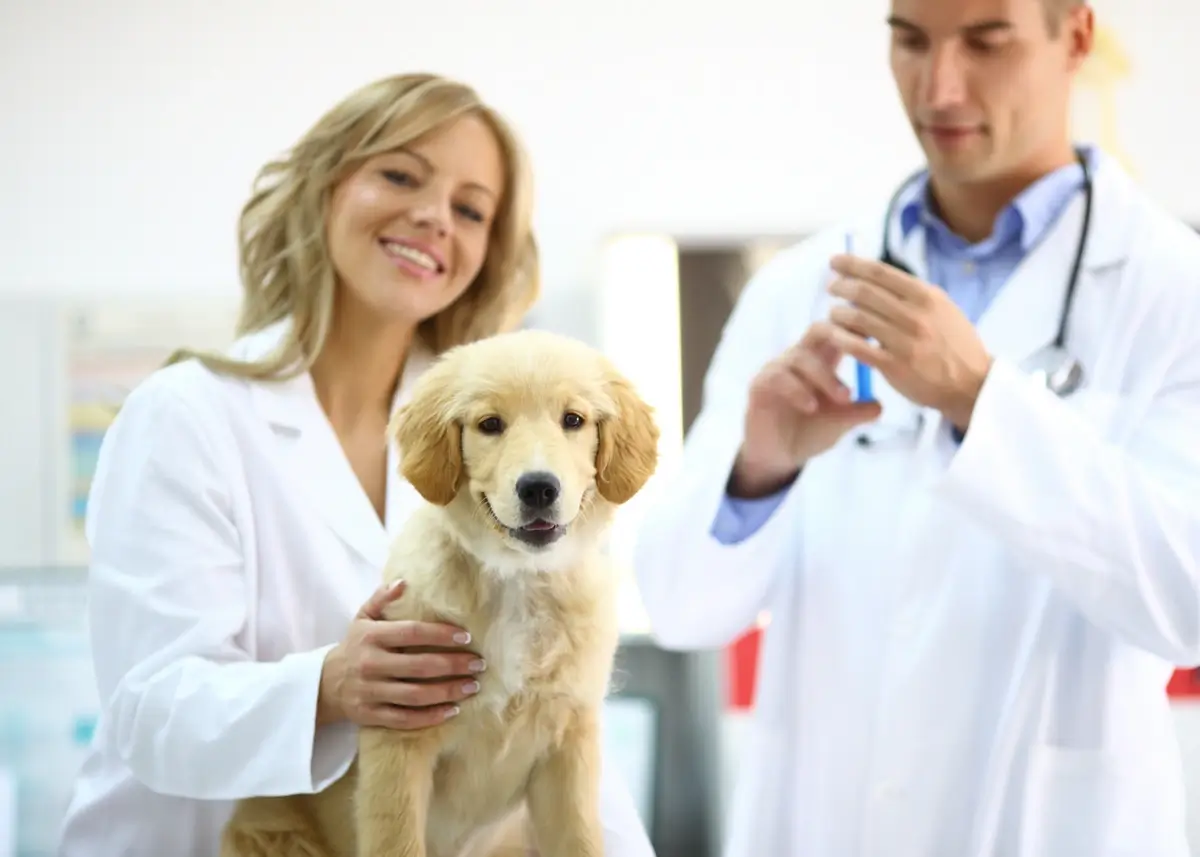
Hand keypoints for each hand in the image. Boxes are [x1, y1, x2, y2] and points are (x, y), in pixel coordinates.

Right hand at [318, 580, 484, 729]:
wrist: (324, 683)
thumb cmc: (355, 646)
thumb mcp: (362, 617)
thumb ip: (382, 598)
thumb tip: (404, 581)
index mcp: (371, 637)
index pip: (412, 633)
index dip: (441, 635)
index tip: (466, 637)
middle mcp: (370, 664)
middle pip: (419, 666)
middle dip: (453, 665)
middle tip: (478, 664)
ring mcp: (370, 692)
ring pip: (415, 695)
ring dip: (448, 692)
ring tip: (472, 686)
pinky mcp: (371, 715)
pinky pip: (405, 719)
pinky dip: (430, 717)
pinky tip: (452, 710)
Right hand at [732, 323, 881, 496]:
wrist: (779, 457)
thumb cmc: (810, 431)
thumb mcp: (840, 423)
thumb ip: (858, 412)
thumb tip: (880, 405)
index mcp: (822, 360)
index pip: (839, 331)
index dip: (857, 328)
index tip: (879, 337)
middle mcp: (799, 358)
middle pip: (818, 329)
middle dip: (840, 335)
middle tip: (863, 352)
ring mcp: (777, 369)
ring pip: (801, 357)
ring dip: (826, 377)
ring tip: (844, 399)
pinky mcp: (760, 385)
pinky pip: (778, 378)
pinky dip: (798, 391)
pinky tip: (812, 407)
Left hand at [825, 254, 992, 429]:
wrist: (972, 384)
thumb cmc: (953, 344)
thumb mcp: (942, 309)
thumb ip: (913, 294)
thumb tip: (877, 277)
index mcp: (927, 296)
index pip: (881, 272)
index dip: (853, 264)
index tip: (835, 261)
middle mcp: (916, 315)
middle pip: (865, 292)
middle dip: (841, 286)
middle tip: (831, 288)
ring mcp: (905, 341)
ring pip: (857, 318)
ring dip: (838, 313)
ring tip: (833, 314)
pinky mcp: (895, 366)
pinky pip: (858, 348)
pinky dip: (841, 338)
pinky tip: (834, 335)